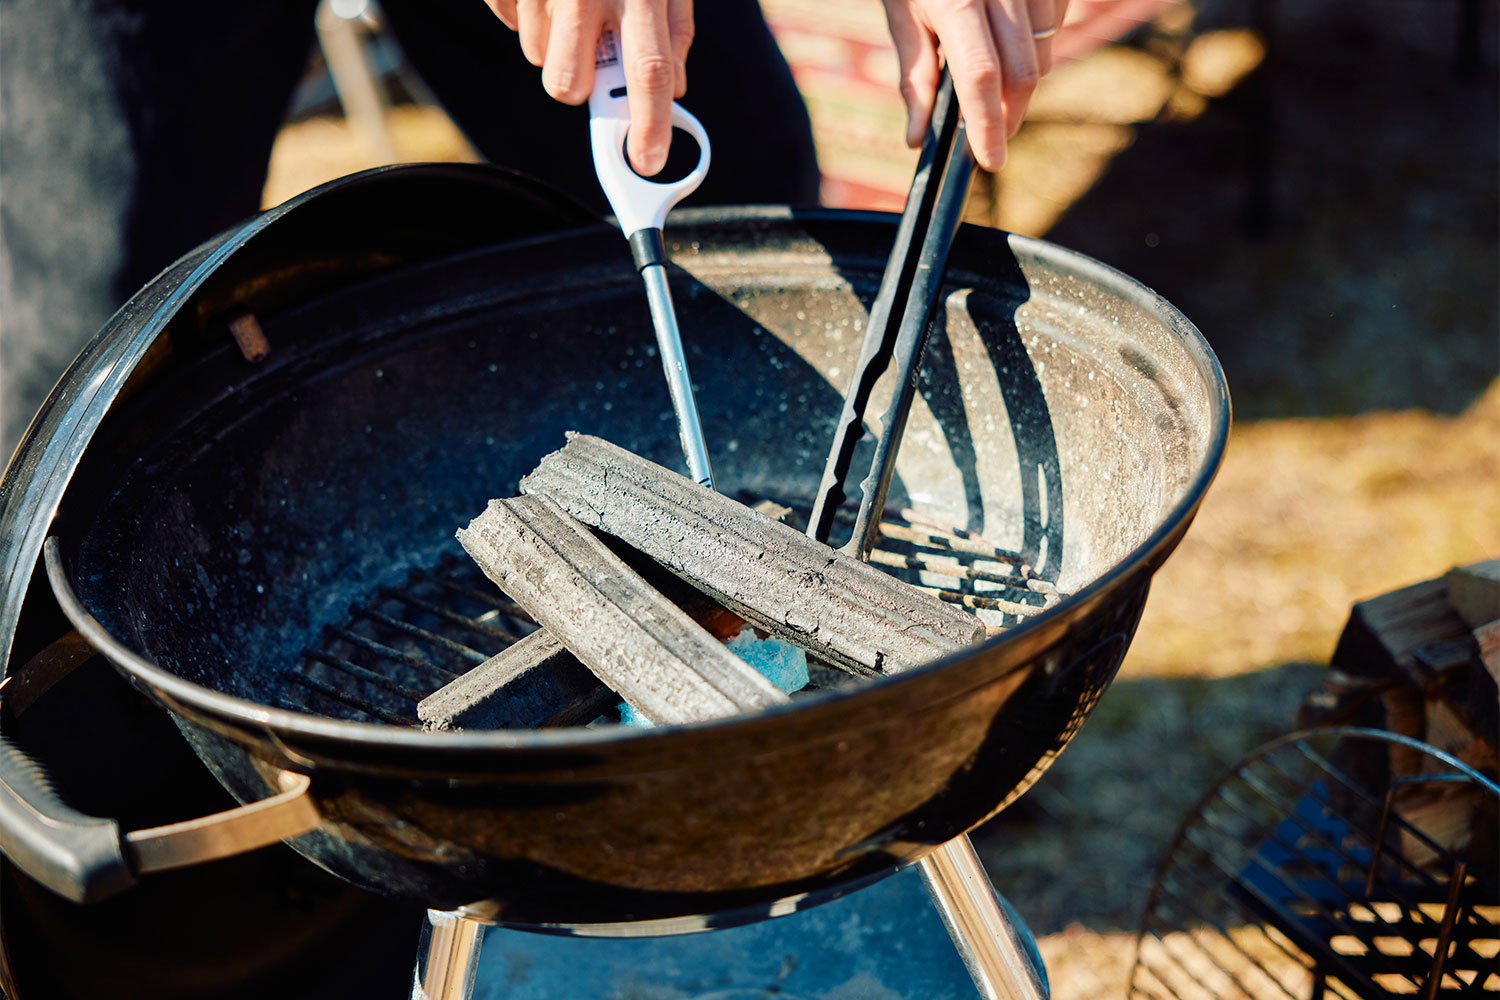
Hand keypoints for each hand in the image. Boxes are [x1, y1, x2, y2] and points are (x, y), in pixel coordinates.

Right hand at [484, 0, 693, 175]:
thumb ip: (673, 33)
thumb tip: (673, 91)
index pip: (649, 71)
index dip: (649, 124)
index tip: (647, 163)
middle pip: (568, 84)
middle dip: (577, 89)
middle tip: (588, 61)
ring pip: (537, 59)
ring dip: (555, 46)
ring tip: (571, 4)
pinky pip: (511, 24)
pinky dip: (528, 16)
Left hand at [881, 0, 1068, 169]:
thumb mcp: (900, 11)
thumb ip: (914, 75)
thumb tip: (919, 138)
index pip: (980, 76)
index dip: (988, 124)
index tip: (990, 160)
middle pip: (1023, 70)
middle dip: (1010, 113)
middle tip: (992, 136)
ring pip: (1044, 50)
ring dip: (1024, 81)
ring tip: (994, 85)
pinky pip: (1057, 20)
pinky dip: (1039, 44)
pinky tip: (1012, 42)